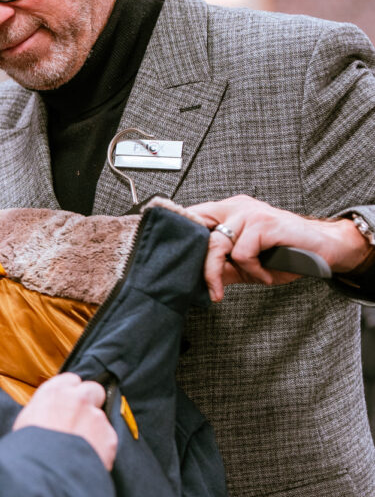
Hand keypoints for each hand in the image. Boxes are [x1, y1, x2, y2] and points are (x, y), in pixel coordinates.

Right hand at [13, 372, 117, 470]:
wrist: (45, 474)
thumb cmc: (28, 450)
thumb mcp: (26, 421)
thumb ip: (44, 410)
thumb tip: (50, 415)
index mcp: (54, 392)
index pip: (71, 380)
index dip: (72, 392)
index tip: (69, 403)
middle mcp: (78, 399)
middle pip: (94, 389)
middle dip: (91, 401)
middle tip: (82, 420)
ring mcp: (96, 417)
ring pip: (101, 418)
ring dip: (94, 429)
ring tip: (80, 449)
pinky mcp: (109, 436)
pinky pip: (108, 439)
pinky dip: (102, 448)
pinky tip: (88, 459)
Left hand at [187, 194, 372, 301]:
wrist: (323, 250)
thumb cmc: (285, 254)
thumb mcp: (247, 265)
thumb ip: (223, 266)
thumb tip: (195, 278)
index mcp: (228, 211)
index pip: (193, 217)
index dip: (181, 235)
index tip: (174, 259)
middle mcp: (235, 207)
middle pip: (198, 231)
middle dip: (202, 264)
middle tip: (212, 288)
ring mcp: (249, 213)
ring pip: (217, 245)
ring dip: (232, 272)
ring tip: (255, 277)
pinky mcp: (263, 223)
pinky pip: (242, 253)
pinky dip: (254, 270)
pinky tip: (268, 273)